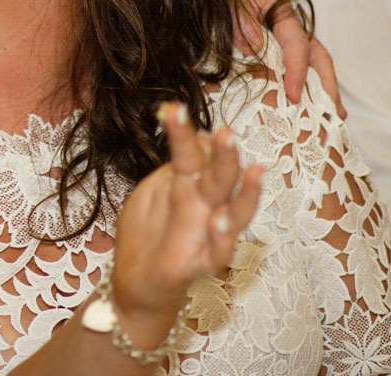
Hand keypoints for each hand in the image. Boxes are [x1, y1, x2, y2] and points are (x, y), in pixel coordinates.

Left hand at [107, 103, 263, 349]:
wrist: (137, 281)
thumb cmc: (149, 231)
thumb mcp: (153, 192)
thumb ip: (173, 168)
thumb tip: (198, 137)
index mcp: (188, 183)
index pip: (190, 153)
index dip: (182, 132)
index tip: (172, 108)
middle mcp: (203, 205)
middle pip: (221, 177)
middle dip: (226, 156)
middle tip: (226, 133)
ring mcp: (206, 233)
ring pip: (235, 211)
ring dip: (245, 193)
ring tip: (252, 171)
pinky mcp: (201, 262)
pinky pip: (220, 252)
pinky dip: (223, 238)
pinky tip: (220, 221)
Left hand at [235, 0, 343, 115]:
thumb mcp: (227, 1)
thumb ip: (241, 22)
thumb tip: (257, 47)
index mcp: (281, 9)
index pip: (297, 44)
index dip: (297, 71)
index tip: (294, 95)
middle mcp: (289, 21)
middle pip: (316, 54)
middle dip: (328, 83)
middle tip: (336, 112)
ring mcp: (285, 32)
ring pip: (311, 60)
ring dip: (323, 87)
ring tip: (334, 114)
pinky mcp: (276, 42)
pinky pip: (295, 63)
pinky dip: (305, 82)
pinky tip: (310, 102)